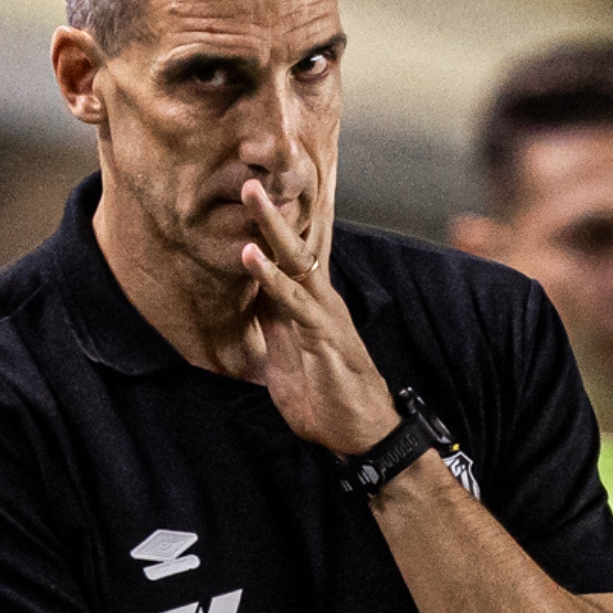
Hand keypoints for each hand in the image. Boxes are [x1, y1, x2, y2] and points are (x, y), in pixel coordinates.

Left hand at [238, 179, 398, 454]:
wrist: (363, 435)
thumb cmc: (327, 398)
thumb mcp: (289, 357)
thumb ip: (273, 325)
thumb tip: (252, 301)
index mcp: (310, 306)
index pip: (290, 258)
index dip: (273, 229)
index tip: (254, 194)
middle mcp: (321, 302)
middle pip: (294, 247)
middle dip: (271, 212)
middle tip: (250, 177)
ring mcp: (323, 316)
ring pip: (296, 263)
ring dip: (271, 228)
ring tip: (252, 195)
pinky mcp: (323, 337)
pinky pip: (293, 302)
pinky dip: (271, 278)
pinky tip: (251, 256)